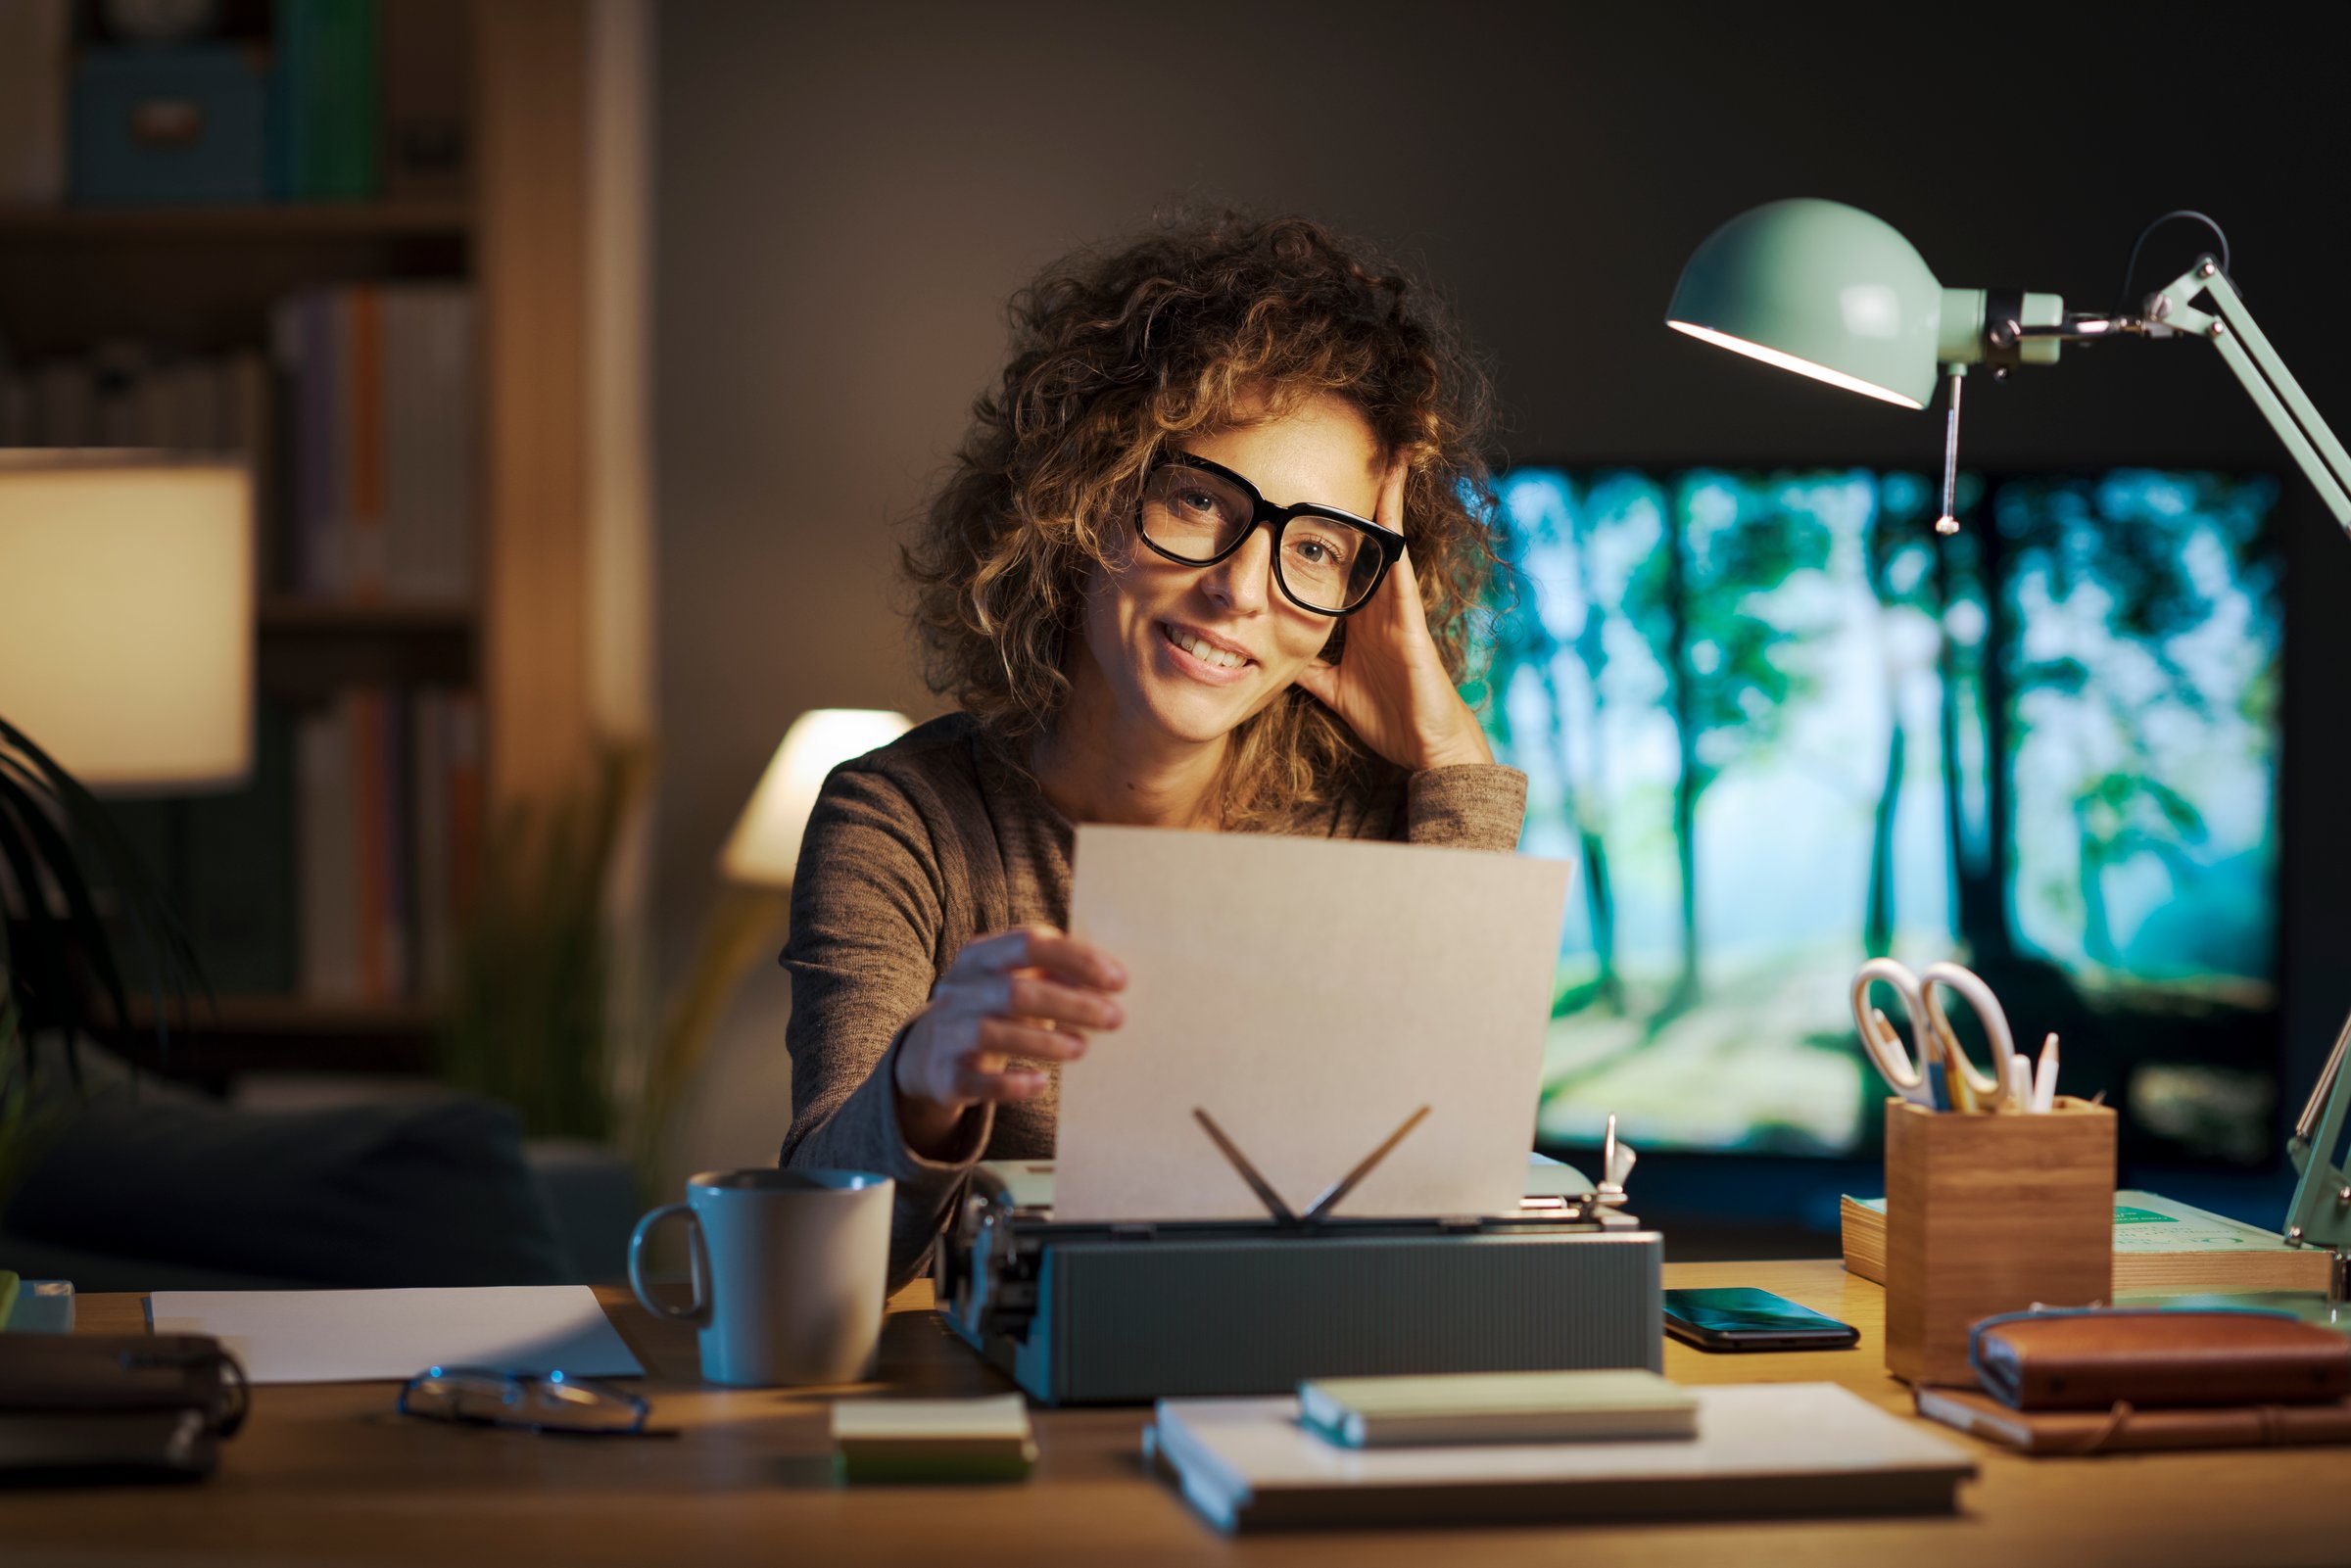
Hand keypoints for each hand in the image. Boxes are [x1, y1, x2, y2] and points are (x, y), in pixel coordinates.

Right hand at [892, 924, 1125, 1159]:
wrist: (929, 1054)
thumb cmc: (991, 1010)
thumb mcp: (1015, 981)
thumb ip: (1055, 975)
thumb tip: (1108, 984)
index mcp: (980, 956)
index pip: (1030, 944)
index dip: (1077, 959)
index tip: (1118, 981)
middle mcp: (960, 989)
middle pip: (1017, 992)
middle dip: (1072, 1004)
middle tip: (1115, 1018)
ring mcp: (948, 1031)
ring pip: (995, 1033)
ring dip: (1046, 1041)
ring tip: (1083, 1048)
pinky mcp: (947, 1075)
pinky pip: (980, 1080)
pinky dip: (1013, 1083)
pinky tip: (1042, 1082)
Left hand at [1291, 460, 1494, 771]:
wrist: (1425, 747)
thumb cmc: (1389, 716)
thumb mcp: (1332, 688)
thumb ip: (1307, 669)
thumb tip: (1271, 657)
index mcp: (1362, 616)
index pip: (1345, 560)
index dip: (1334, 527)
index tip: (1320, 492)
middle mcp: (1382, 604)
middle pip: (1371, 538)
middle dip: (1369, 495)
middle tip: (1366, 445)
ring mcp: (1399, 608)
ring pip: (1390, 542)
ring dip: (1389, 499)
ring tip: (1388, 455)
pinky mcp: (1411, 621)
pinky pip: (1400, 570)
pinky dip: (1395, 537)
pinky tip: (1390, 504)